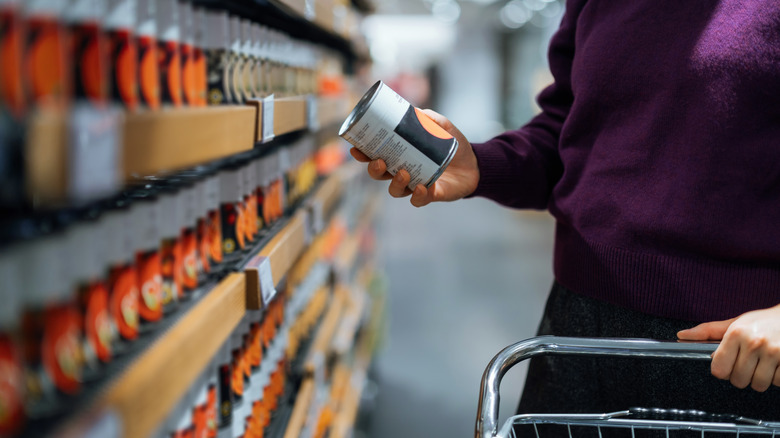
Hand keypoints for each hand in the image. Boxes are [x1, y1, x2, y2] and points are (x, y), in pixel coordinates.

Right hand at [349, 109, 479, 206]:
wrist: (475, 163)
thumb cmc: (452, 144)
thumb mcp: (442, 126)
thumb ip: (429, 118)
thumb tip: (414, 110)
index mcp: (400, 155)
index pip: (375, 155)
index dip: (362, 154)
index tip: (355, 148)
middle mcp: (402, 171)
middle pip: (379, 175)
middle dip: (374, 170)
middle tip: (380, 161)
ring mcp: (414, 185)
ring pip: (395, 190)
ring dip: (395, 183)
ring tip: (403, 173)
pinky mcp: (429, 195)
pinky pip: (418, 200)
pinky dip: (417, 196)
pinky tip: (420, 188)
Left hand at [678, 304, 779, 391]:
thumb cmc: (764, 321)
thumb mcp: (735, 323)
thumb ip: (708, 331)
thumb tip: (682, 336)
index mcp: (736, 333)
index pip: (719, 369)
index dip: (722, 370)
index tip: (728, 365)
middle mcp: (754, 342)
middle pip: (738, 380)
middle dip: (742, 375)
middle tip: (749, 362)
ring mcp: (774, 352)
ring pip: (758, 384)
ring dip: (761, 378)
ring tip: (764, 363)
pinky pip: (777, 383)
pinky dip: (777, 378)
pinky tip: (776, 364)